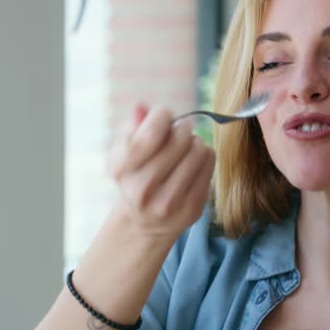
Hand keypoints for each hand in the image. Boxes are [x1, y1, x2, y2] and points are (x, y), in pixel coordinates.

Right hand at [105, 103, 214, 239]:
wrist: (147, 221)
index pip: (150, 133)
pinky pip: (209, 164)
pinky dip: (205, 156)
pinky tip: (195, 164)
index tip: (163, 117)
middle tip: (179, 133)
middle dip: (182, 129)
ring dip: (195, 142)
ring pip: (198, 150)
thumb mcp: (125, 150)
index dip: (162, 116)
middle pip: (180, 138)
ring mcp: (168, 202)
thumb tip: (141, 108)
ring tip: (187, 149)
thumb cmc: (138, 174)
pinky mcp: (192, 208)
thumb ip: (133, 127)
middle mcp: (141, 189)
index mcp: (121, 170)